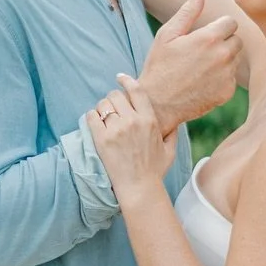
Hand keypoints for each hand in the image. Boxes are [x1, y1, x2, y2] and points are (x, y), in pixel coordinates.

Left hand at [88, 76, 173, 201]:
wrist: (139, 188)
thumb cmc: (154, 171)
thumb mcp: (169, 150)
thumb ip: (172, 133)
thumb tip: (174, 123)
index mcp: (149, 120)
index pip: (136, 90)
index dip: (126, 81)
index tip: (120, 77)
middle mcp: (133, 121)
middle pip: (116, 95)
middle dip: (112, 99)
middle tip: (111, 108)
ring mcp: (117, 129)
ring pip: (103, 104)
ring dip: (101, 108)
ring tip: (103, 117)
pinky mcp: (102, 139)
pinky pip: (91, 116)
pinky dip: (91, 117)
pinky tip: (94, 123)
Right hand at [138, 0, 242, 135]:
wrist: (157, 105)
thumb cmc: (159, 67)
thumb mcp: (167, 35)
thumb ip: (187, 12)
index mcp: (209, 38)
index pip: (231, 22)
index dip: (218, 27)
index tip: (205, 35)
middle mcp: (223, 56)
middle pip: (237, 39)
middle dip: (224, 42)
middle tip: (202, 52)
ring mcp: (227, 75)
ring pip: (235, 59)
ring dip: (224, 59)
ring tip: (201, 67)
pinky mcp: (227, 92)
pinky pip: (232, 78)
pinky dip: (222, 78)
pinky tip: (203, 82)